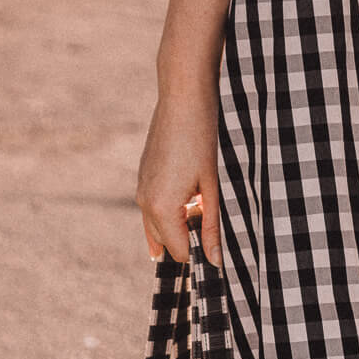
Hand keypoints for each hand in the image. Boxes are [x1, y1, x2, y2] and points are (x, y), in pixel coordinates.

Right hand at [136, 90, 221, 267]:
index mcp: (161, 209)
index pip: (180, 252)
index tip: (218, 240)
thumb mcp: (212, 185)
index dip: (201, 250)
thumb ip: (211, 226)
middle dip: (189, 236)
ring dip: (180, 220)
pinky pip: (153, 205)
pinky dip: (171, 206)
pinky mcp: (143, 175)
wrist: (183, 96)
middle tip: (212, 212)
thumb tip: (215, 262)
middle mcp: (145, 203)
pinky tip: (190, 186)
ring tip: (203, 195)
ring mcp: (141, 188)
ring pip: (158, 224)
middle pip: (166, 242)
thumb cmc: (202, 138)